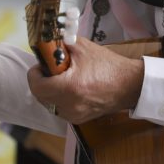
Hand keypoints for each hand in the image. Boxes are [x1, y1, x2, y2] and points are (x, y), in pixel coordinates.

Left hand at [26, 38, 143, 123]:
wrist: (129, 85)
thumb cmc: (108, 66)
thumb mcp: (82, 48)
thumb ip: (60, 44)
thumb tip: (46, 43)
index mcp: (69, 87)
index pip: (36, 86)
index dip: (34, 74)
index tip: (40, 65)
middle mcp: (69, 105)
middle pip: (40, 95)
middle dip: (41, 81)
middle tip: (50, 70)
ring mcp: (74, 115)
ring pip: (48, 103)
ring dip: (49, 90)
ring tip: (62, 78)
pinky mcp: (78, 119)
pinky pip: (59, 109)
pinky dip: (59, 98)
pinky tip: (70, 88)